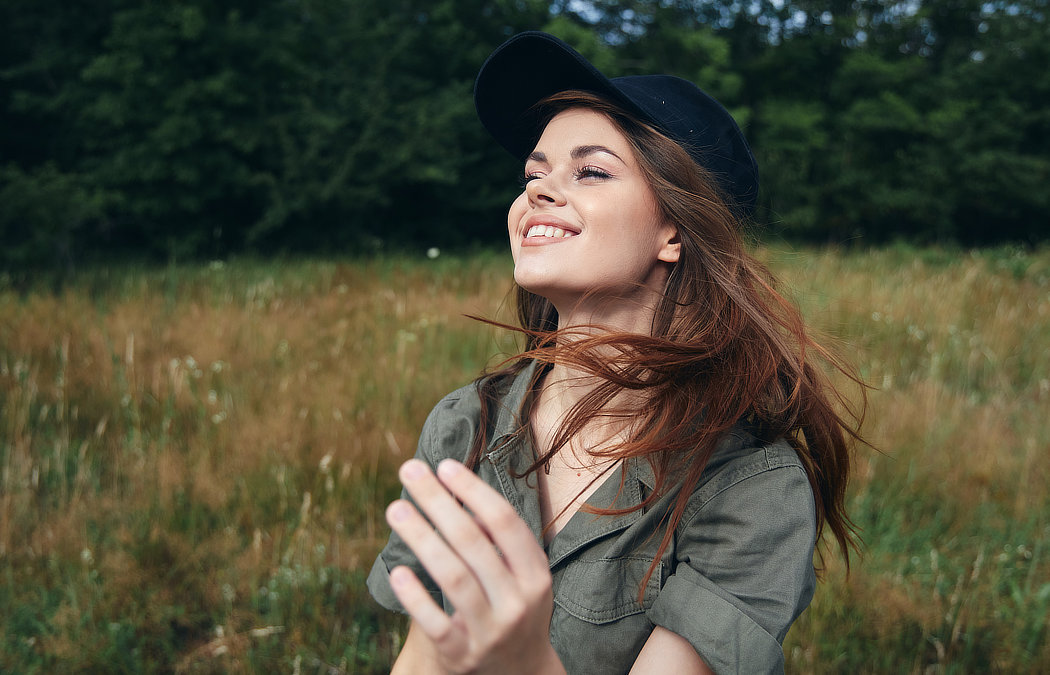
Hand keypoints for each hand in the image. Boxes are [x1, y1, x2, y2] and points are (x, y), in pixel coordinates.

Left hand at [385, 458, 564, 674]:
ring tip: (395, 509)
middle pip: (473, 543)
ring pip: (453, 577)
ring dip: (421, 538)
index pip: (505, 522)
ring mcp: (490, 630)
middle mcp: (517, 601)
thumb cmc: (512, 608)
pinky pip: (435, 622)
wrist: (518, 674)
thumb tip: (458, 495)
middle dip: (438, 502)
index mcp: (535, 575)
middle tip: (410, 471)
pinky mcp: (462, 654)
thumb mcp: (519, 576)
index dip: (473, 491)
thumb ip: (495, 540)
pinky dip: (415, 597)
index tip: (444, 465)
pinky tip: (396, 571)